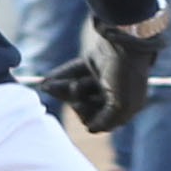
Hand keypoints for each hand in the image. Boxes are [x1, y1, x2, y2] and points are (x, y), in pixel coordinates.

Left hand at [36, 16, 160, 134]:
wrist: (124, 39)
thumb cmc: (125, 74)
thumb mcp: (120, 103)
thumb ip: (106, 120)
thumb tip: (91, 130)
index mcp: (124, 105)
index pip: (99, 120)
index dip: (86, 115)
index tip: (80, 105)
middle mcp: (113, 92)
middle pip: (85, 104)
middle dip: (74, 99)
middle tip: (75, 88)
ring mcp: (101, 77)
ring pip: (76, 89)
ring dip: (61, 89)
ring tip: (46, 87)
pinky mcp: (91, 63)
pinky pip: (73, 73)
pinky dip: (60, 77)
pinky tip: (45, 81)